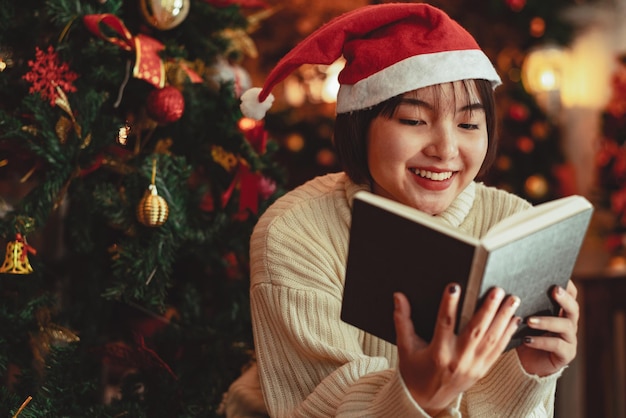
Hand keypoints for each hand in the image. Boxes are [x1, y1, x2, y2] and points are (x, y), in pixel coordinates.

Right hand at [393, 284, 520, 414]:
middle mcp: (458, 360)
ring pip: (492, 339)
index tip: (455, 286)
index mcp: (438, 353)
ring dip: (503, 318)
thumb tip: (398, 296)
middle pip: (475, 331)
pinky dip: (508, 334)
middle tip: (496, 290)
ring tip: (512, 299)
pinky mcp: (482, 370)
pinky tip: (514, 319)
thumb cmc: (414, 371)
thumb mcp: (405, 346)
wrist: (427, 400)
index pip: (445, 323)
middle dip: (488, 309)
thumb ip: (402, 319)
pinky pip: (498, 351)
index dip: (449, 304)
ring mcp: (473, 366)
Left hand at [516, 280, 578, 376]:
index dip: (567, 285)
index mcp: (560, 310)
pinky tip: (527, 339)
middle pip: (573, 308)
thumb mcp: (522, 316)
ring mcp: (569, 338)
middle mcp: (568, 322)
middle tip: (553, 290)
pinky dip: (542, 341)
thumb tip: (505, 285)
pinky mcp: (566, 354)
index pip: (570, 294)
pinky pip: (557, 345)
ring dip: (547, 321)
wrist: (524, 362)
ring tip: (529, 320)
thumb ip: (522, 302)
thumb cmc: (522, 333)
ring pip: (565, 326)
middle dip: (564, 298)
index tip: (557, 276)